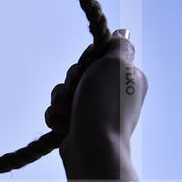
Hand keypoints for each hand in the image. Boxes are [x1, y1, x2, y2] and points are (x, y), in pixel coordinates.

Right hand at [44, 29, 147, 176]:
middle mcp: (111, 94)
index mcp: (126, 78)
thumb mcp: (116, 65)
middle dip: (71, 81)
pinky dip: (56, 117)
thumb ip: (119, 46)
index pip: (98, 56)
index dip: (87, 59)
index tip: (89, 66)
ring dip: (61, 100)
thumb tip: (123, 34)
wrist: (91, 148)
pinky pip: (56, 111)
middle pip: (77, 73)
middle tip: (78, 90)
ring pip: (63, 92)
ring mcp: (92, 111)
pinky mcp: (76, 126)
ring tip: (70, 113)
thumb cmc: (105, 105)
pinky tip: (64, 125)